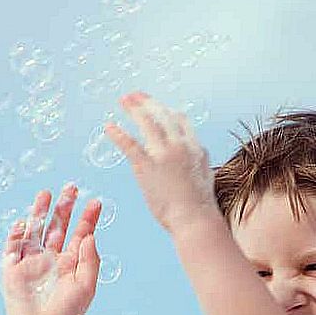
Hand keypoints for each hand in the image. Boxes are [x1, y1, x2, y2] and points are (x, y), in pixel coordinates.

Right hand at [0, 184, 102, 314]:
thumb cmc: (67, 314)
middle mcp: (52, 258)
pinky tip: (23, 222)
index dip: (88, 218)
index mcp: (71, 262)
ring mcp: (31, 262)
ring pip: (35, 230)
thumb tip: (90, 234)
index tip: (97, 202)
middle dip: (64, 207)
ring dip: (39, 212)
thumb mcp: (86, 286)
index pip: (80, 234)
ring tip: (46, 193)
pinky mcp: (13, 270)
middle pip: (58, 226)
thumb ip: (90, 260)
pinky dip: (16, 234)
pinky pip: (13, 247)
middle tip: (72, 186)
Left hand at [104, 91, 218, 234]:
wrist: (194, 219)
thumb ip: (200, 161)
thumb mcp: (206, 176)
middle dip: (147, 102)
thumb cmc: (200, 206)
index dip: (165, 110)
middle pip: (162, 115)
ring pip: (147, 122)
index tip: (155, 106)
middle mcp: (180, 145)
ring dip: (134, 109)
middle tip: (134, 96)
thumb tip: (200, 155)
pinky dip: (118, 133)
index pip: (179, 120)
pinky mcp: (147, 166)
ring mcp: (163, 154)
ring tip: (124, 100)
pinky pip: (129, 144)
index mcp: (194, 147)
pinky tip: (108, 127)